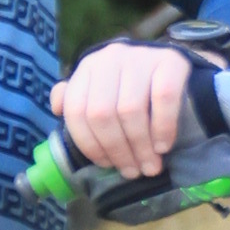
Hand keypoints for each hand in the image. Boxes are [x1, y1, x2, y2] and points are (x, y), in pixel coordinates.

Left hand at [51, 40, 194, 181]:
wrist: (173, 63)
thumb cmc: (132, 85)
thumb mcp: (100, 89)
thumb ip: (77, 99)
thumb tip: (56, 108)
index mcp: (88, 67)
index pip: (77, 110)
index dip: (89, 144)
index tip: (106, 165)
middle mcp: (110, 58)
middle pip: (103, 113)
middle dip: (117, 149)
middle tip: (132, 171)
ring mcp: (141, 58)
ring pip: (131, 110)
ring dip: (140, 146)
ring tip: (149, 166)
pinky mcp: (171, 62)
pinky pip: (163, 99)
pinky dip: (162, 128)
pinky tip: (163, 146)